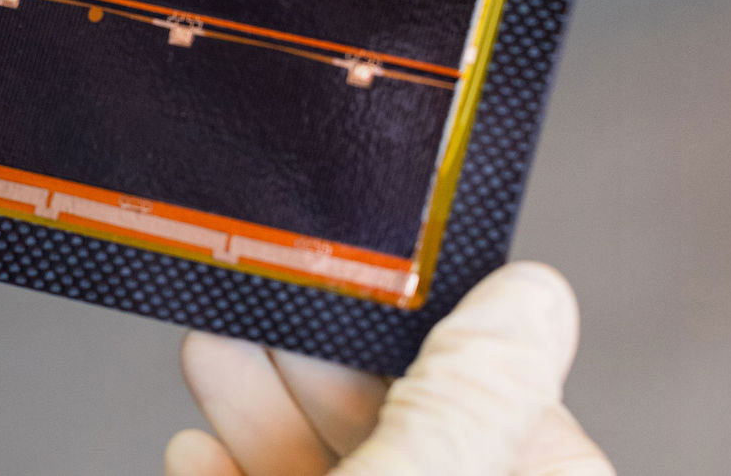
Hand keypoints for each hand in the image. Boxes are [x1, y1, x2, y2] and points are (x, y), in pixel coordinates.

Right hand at [164, 263, 611, 474]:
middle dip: (324, 369)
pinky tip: (195, 452)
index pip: (523, 423)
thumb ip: (470, 398)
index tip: (368, 278)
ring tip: (211, 352)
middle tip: (262, 299)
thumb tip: (535, 297)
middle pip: (421, 446)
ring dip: (264, 418)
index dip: (438, 343)